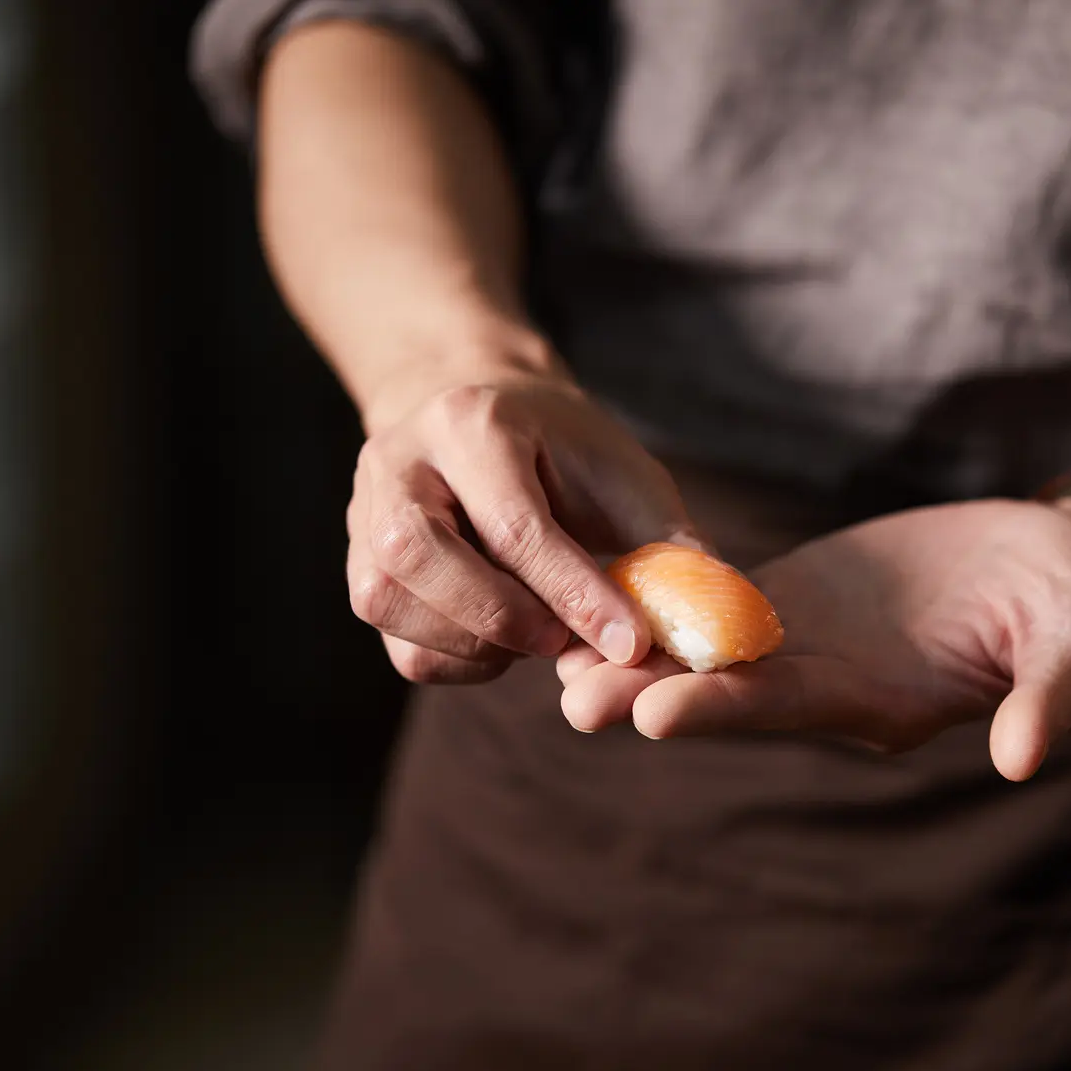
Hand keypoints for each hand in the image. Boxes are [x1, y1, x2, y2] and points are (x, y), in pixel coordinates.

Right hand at [346, 348, 703, 683]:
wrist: (476, 410)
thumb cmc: (563, 448)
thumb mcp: (624, 472)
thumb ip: (666, 544)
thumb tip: (712, 624)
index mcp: (473, 424)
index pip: (515, 526)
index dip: (576, 594)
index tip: (630, 644)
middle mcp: (400, 461)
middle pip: (422, 558)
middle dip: (503, 616)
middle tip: (561, 640)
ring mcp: (364, 513)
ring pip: (389, 601)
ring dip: (473, 642)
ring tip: (533, 633)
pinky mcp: (357, 562)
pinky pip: (394, 640)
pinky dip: (454, 660)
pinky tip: (498, 642)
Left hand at [556, 492, 1070, 778]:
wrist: (1062, 559)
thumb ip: (1049, 697)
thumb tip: (1026, 760)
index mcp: (887, 704)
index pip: (794, 712)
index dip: (726, 708)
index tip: (654, 713)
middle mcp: (835, 686)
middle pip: (731, 692)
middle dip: (651, 695)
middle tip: (568, 702)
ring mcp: (811, 644)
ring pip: (711, 651)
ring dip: (640, 654)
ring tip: (555, 656)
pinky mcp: (800, 599)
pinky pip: (723, 599)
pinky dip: (667, 597)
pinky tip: (602, 589)